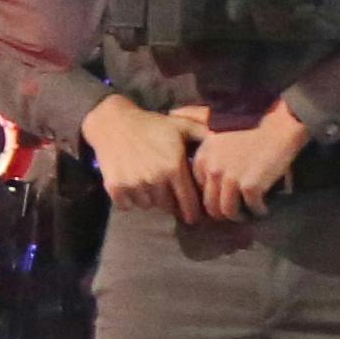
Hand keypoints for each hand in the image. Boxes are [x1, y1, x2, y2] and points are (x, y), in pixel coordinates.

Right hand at [82, 99, 209, 222]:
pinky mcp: (116, 188)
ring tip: (148, 182)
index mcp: (174, 167)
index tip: (193, 216)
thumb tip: (226, 142)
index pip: (189, 204)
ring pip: (148, 206)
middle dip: (170, 202)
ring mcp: (134, 185)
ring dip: (150, 199)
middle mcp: (155, 180)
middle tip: (167, 191)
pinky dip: (130, 199)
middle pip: (168, 207)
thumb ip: (205, 135)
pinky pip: (128, 205)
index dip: (193, 212)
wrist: (114, 122)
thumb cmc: (152, 124)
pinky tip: (132, 183)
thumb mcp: (182, 126)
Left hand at [192, 102, 311, 220]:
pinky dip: (259, 211)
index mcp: (203, 156)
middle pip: (210, 204)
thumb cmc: (253, 128)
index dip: (212, 196)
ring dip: (239, 216)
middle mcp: (212, 168)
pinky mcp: (249, 186)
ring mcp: (230, 178)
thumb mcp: (219, 134)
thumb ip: (208, 151)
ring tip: (249, 213)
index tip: (224, 198)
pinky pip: (251, 209)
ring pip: (228, 212)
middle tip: (237, 211)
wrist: (279, 125)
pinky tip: (264, 207)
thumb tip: (200, 162)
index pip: (198, 188)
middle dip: (223, 212)